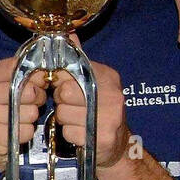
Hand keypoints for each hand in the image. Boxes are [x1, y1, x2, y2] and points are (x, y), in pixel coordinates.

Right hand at [0, 59, 48, 169]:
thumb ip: (19, 77)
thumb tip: (44, 75)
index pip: (18, 68)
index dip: (33, 77)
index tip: (34, 84)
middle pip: (29, 91)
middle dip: (35, 100)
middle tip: (26, 105)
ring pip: (31, 112)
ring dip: (30, 119)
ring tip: (17, 121)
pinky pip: (27, 131)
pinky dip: (26, 133)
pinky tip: (14, 133)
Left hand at [53, 54, 129, 169]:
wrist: (119, 144)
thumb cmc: (100, 109)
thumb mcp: (93, 81)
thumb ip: (79, 60)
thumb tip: (69, 34)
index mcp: (108, 77)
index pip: (70, 70)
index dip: (60, 80)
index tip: (62, 85)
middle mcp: (112, 95)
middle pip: (64, 92)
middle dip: (61, 101)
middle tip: (71, 105)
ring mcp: (110, 118)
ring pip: (63, 113)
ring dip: (64, 119)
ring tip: (77, 119)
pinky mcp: (102, 138)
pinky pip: (69, 132)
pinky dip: (69, 134)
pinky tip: (80, 133)